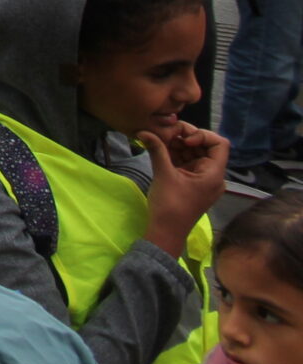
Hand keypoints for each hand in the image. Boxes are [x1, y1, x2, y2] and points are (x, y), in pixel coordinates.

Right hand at [140, 119, 228, 254]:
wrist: (167, 232)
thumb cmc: (171, 204)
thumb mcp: (164, 174)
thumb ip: (157, 149)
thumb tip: (143, 130)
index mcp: (213, 173)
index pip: (219, 143)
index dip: (202, 135)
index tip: (183, 139)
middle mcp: (212, 175)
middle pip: (205, 147)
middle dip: (185, 138)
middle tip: (164, 135)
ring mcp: (202, 180)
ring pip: (194, 154)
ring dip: (178, 146)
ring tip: (159, 141)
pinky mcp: (192, 183)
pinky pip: (188, 163)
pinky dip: (176, 155)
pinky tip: (160, 151)